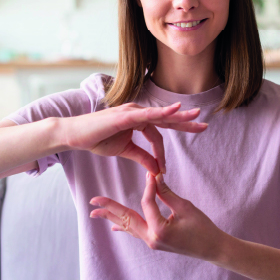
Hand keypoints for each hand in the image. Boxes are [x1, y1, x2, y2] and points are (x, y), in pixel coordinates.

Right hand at [61, 102, 206, 175]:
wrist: (75, 135)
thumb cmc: (97, 139)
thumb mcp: (125, 150)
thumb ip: (142, 156)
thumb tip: (156, 167)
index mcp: (138, 122)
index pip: (159, 133)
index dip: (163, 152)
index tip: (164, 169)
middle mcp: (138, 114)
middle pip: (167, 119)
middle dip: (186, 122)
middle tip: (204, 124)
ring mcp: (132, 112)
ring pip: (161, 115)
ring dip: (180, 115)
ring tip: (196, 115)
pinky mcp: (126, 115)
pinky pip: (148, 114)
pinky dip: (162, 112)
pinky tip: (176, 110)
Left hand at [90, 172, 224, 262]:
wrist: (213, 248)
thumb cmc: (202, 228)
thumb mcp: (185, 207)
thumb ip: (166, 193)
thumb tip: (153, 177)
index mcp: (159, 230)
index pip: (147, 203)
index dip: (149, 186)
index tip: (152, 172)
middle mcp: (151, 239)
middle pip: (126, 219)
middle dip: (109, 209)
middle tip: (93, 201)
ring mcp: (152, 242)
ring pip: (128, 227)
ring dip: (113, 217)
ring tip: (95, 213)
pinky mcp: (155, 242)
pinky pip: (136, 232)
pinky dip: (125, 227)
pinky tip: (114, 227)